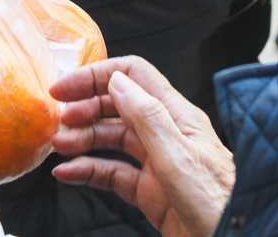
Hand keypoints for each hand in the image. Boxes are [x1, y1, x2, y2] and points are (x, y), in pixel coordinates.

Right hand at [51, 58, 234, 236]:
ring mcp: (156, 162)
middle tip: (59, 118)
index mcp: (177, 115)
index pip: (134, 76)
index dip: (98, 75)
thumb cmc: (218, 202)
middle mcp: (165, 133)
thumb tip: (117, 81)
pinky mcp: (149, 191)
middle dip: (86, 107)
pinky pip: (112, 173)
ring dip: (83, 139)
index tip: (67, 86)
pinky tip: (69, 173)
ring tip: (60, 146)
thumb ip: (147, 117)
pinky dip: (88, 170)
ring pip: (111, 139)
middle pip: (118, 106)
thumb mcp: (179, 156)